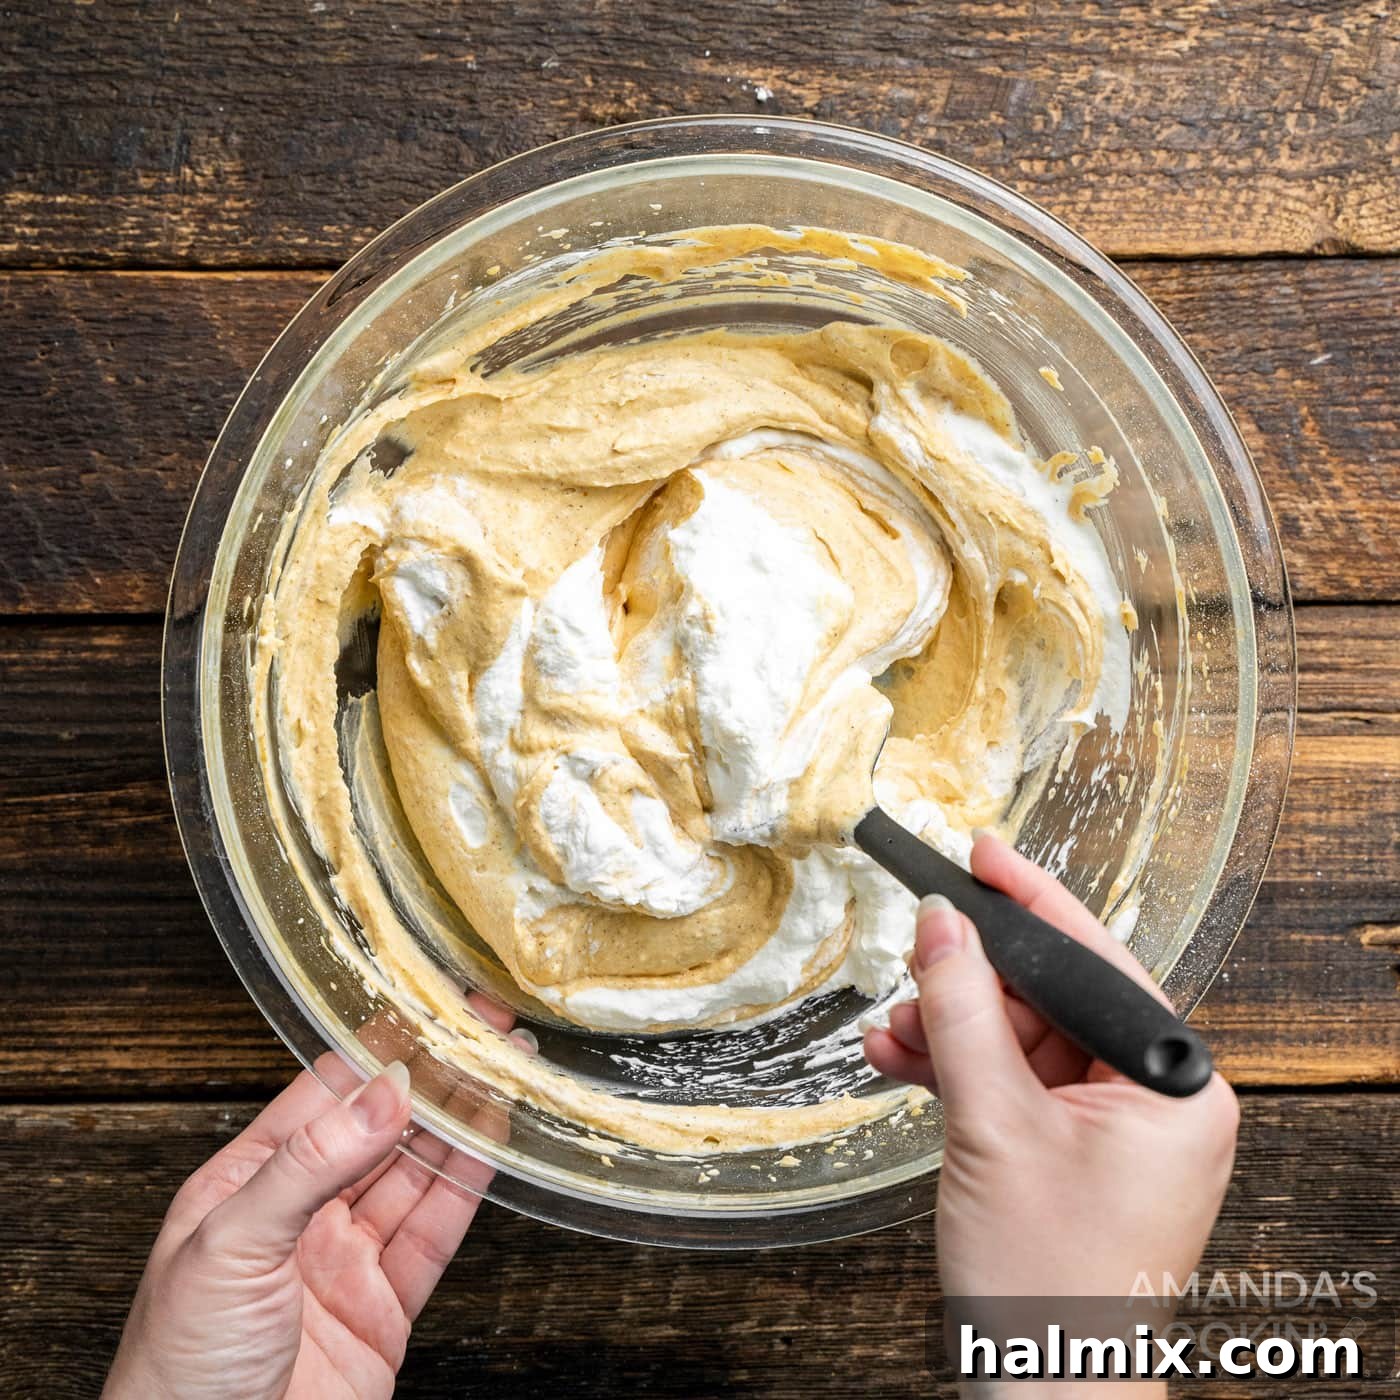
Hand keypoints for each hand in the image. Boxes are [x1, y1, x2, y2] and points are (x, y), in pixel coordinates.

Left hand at [106, 1003, 523, 1399]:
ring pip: (415, 1174)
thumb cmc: (178, 1376)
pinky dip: (469, 1188)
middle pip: (379, 1129)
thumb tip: (383, 1092)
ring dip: (461, 1123)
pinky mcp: (383, 1311)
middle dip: (434, 1078)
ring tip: (502, 1070)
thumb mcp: (232, 1245)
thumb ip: (311, 1164)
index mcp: (245, 1185)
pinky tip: (493, 1145)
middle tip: (483, 1030)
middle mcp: (299, 1216)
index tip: (427, 1009)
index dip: (380, 1049)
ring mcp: (344, 1263)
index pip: (323, 1095)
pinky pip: (435, 1233)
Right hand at [864, 836, 1237, 1389]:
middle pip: (1050, 999)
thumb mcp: (991, 1124)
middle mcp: (1156, 1098)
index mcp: (1172, 1085)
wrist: (1042, 1391)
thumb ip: (961, 1012)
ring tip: (892, 1032)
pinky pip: (1015, 1084)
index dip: (1029, 901)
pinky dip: (961, 1073)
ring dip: (951, 1030)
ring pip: (1022, 1040)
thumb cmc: (1048, 1281)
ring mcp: (1116, 1127)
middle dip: (969, 985)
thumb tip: (940, 924)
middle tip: (911, 961)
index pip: (1094, 960)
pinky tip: (904, 1059)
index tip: (983, 852)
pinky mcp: (1076, 1150)